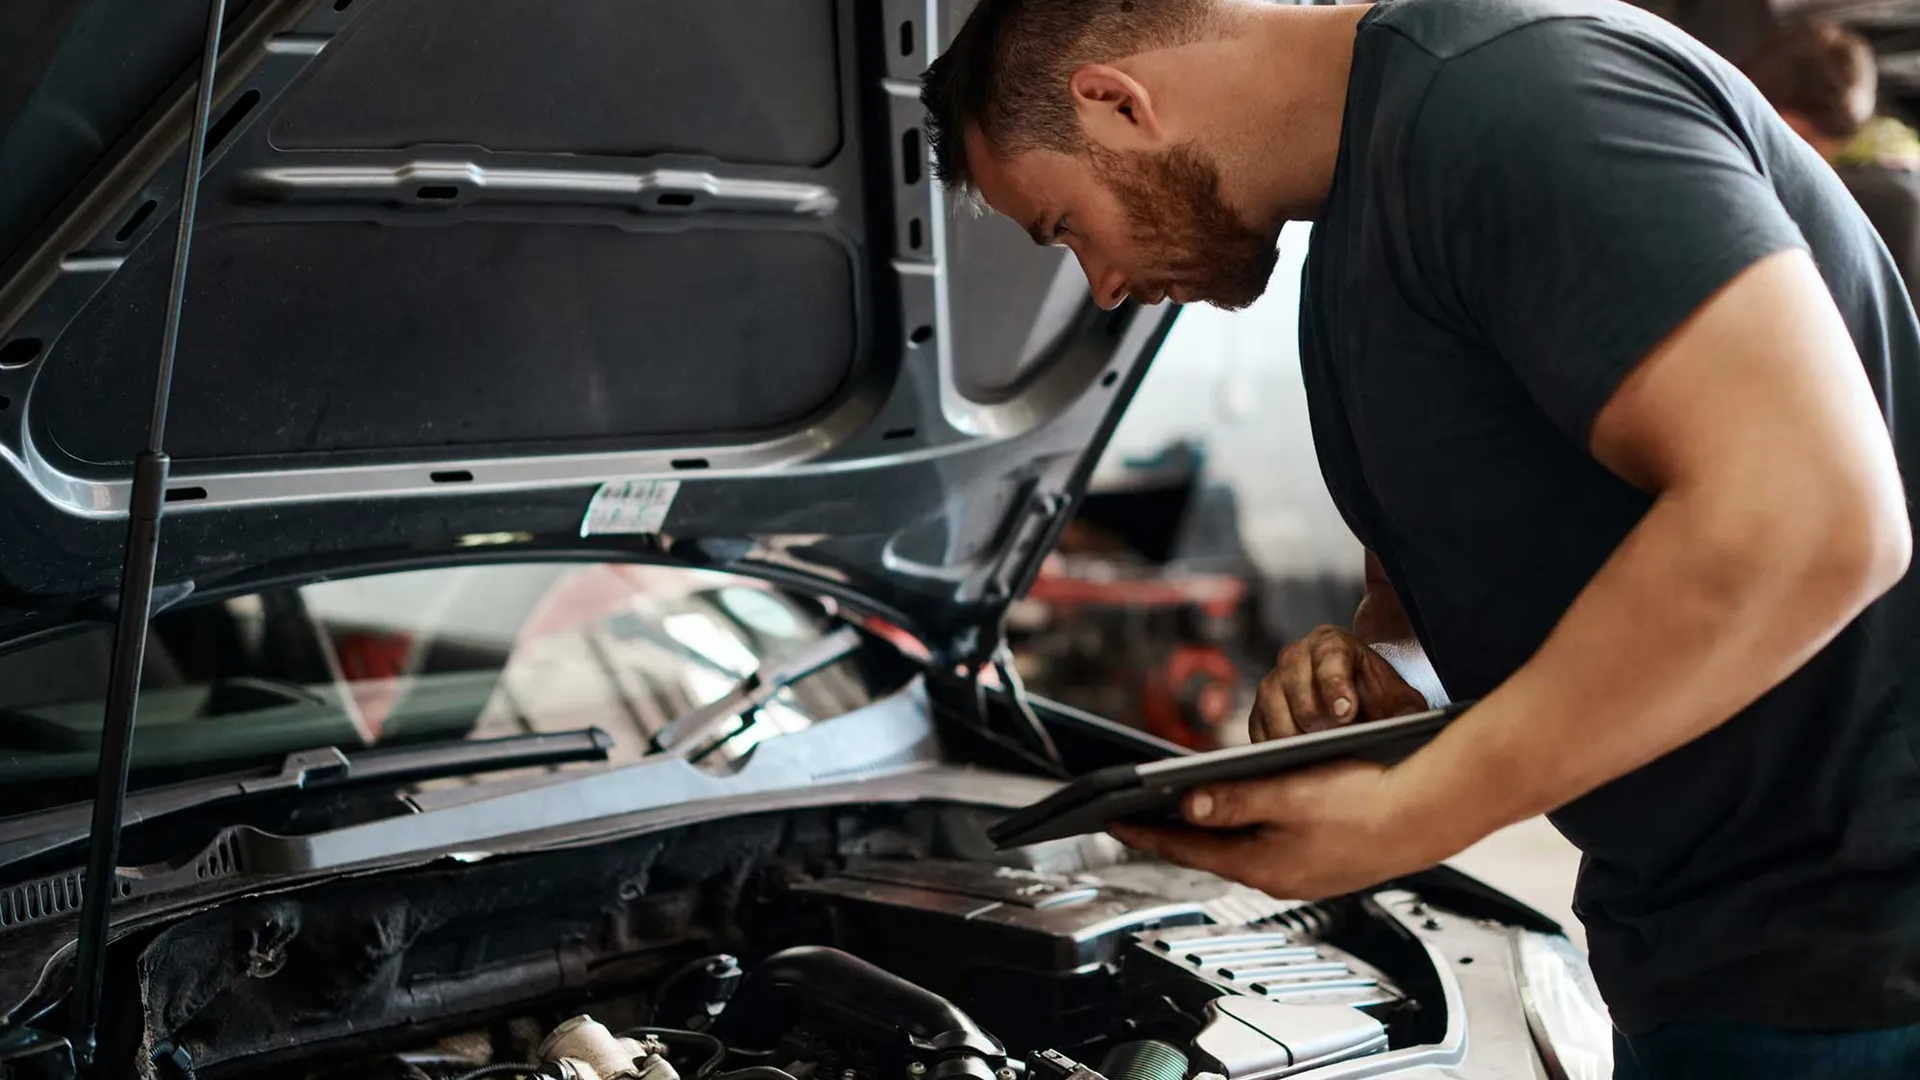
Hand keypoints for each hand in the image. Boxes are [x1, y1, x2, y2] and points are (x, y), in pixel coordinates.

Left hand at [1108, 761, 1459, 899]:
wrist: (1427, 815)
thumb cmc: (1365, 802)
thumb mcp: (1287, 793)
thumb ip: (1234, 800)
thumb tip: (1187, 805)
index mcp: (1261, 864)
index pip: (1186, 848)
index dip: (1144, 832)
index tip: (1112, 820)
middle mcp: (1277, 878)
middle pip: (1210, 851)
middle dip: (1174, 832)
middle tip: (1138, 814)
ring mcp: (1301, 874)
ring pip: (1242, 849)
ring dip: (1214, 829)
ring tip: (1183, 808)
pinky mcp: (1323, 864)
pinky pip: (1271, 847)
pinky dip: (1249, 829)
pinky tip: (1248, 810)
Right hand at [1249, 626, 1428, 741]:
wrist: (1356, 698)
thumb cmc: (1375, 697)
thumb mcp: (1398, 698)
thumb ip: (1405, 709)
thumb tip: (1404, 728)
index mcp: (1332, 644)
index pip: (1330, 661)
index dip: (1336, 687)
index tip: (1346, 713)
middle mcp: (1295, 657)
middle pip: (1297, 690)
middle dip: (1318, 721)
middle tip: (1336, 742)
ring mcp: (1272, 683)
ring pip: (1274, 713)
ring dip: (1296, 738)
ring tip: (1319, 756)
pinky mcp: (1258, 711)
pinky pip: (1260, 733)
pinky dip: (1276, 750)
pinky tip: (1298, 762)